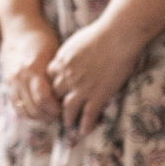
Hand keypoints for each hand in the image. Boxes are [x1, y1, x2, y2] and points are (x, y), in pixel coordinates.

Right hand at [0, 11, 61, 122]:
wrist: (19, 27)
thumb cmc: (42, 38)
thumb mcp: (54, 53)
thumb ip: (58, 75)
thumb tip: (71, 95)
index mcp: (32, 68)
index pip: (44, 100)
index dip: (56, 109)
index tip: (66, 110)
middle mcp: (19, 76)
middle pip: (34, 108)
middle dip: (49, 116)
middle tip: (61, 116)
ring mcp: (11, 80)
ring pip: (24, 109)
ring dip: (39, 116)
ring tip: (51, 114)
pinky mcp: (7, 82)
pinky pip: (16, 105)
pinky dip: (27, 111)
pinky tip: (39, 110)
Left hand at [45, 16, 144, 137]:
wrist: (117, 36)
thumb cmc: (99, 34)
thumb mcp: (75, 42)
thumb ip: (69, 54)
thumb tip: (70, 58)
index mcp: (60, 62)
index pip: (48, 80)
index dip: (50, 89)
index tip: (52, 95)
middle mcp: (67, 76)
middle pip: (54, 96)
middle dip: (55, 105)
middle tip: (56, 113)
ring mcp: (81, 87)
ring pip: (68, 109)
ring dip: (67, 118)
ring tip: (68, 125)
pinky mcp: (98, 95)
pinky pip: (88, 115)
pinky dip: (85, 125)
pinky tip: (84, 131)